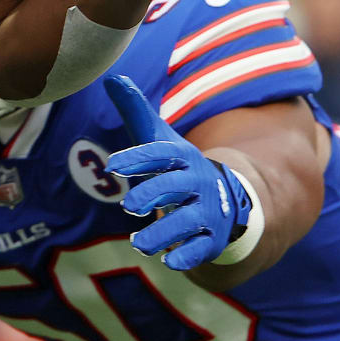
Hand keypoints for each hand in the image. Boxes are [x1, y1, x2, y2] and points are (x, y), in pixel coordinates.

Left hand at [103, 76, 250, 270]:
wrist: (227, 199)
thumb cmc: (181, 167)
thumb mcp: (162, 140)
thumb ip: (137, 112)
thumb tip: (112, 77)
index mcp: (182, 157)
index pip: (161, 153)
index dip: (138, 157)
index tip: (113, 164)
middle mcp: (197, 183)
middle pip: (175, 187)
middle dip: (153, 194)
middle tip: (129, 204)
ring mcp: (208, 211)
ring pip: (187, 221)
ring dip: (164, 232)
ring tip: (140, 243)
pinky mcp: (213, 238)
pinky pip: (203, 248)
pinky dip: (188, 257)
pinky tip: (170, 263)